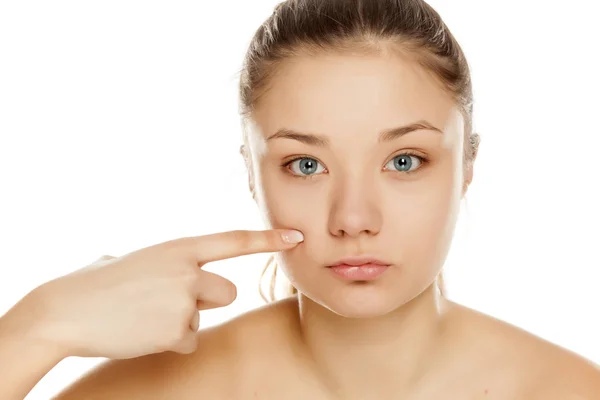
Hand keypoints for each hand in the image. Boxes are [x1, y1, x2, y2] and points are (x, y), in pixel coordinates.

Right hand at [18, 229, 303, 358]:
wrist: (65, 310)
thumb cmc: (96, 282)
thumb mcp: (136, 259)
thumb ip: (167, 262)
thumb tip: (177, 271)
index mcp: (178, 247)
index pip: (233, 240)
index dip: (267, 238)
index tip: (296, 236)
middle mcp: (187, 271)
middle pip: (228, 292)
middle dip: (206, 301)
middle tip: (168, 301)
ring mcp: (183, 300)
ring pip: (204, 317)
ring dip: (184, 320)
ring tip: (146, 315)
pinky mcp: (176, 330)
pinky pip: (188, 340)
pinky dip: (168, 341)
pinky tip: (140, 332)